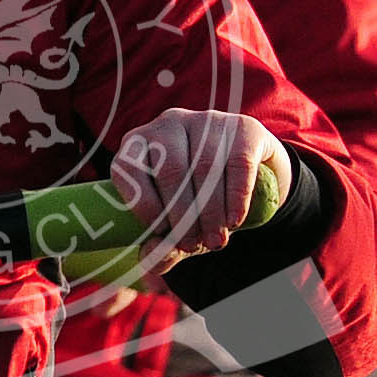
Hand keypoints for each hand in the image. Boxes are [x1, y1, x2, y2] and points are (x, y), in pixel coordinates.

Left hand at [109, 110, 291, 262]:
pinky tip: (234, 221)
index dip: (143, 206)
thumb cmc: (198, 199)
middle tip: (194, 246)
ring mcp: (206, 120)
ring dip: (211, 212)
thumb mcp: (176, 223)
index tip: (162, 236)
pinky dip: (236, 198)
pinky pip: (238, 162)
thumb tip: (150, 257)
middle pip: (171, 170)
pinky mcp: (242, 125)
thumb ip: (160, 245)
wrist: (249, 173)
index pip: (127, 168)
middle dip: (183, 216)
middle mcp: (168, 124)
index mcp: (138, 143)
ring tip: (216, 241)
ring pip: (205, 167)